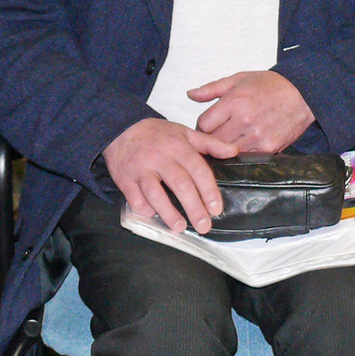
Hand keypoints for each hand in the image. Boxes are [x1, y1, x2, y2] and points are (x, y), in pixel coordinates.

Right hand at [103, 118, 238, 234]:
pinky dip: (146, 209)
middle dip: (194, 208)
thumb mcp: (184, 132)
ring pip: (156, 194)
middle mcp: (160, 158)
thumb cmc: (155, 134)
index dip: (209, 191)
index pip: (198, 170)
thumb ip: (210, 143)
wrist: (120, 128)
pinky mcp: (125, 179)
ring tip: (181, 227)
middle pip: (180, 185)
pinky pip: (135, 198)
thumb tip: (234, 151)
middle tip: (204, 226)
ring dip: (169, 214)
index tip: (216, 209)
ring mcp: (141, 169)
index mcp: (178, 146)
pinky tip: (155, 216)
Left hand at [190, 71, 316, 153]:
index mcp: (234, 101)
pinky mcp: (268, 148)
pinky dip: (242, 154)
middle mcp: (244, 120)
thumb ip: (212, 89)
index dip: (202, 126)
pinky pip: (245, 157)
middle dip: (211, 139)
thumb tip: (190, 94)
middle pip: (213, 140)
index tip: (208, 126)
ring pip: (227, 152)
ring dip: (225, 149)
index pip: (204, 124)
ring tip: (230, 141)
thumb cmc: (270, 85)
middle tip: (216, 136)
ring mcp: (257, 136)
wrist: (303, 93)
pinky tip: (245, 145)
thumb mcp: (239, 79)